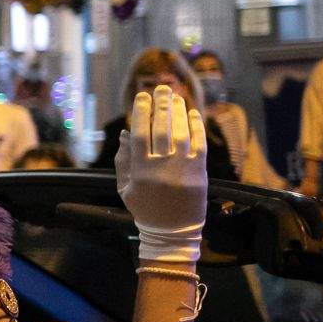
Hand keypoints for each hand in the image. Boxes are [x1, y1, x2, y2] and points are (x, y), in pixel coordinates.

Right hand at [115, 85, 208, 264]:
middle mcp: (162, 167)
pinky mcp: (200, 172)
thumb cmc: (145, 209)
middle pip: (161, 129)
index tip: (142, 97)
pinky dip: (196, 127)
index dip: (141, 113)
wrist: (172, 232)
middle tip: (162, 89)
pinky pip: (199, 144)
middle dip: (161, 106)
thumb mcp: (126, 188)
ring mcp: (183, 169)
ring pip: (181, 133)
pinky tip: (192, 114)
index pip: (140, 134)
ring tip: (175, 97)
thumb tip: (124, 133)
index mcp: (140, 171)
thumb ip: (123, 161)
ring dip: (178, 112)